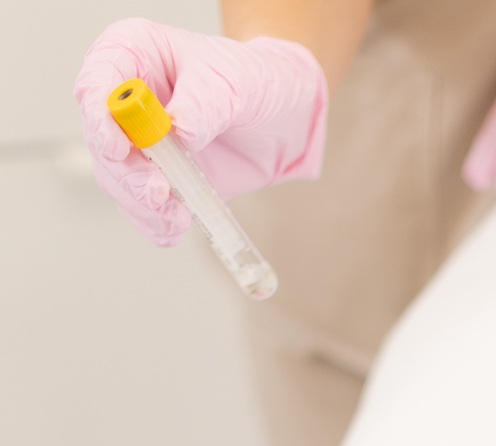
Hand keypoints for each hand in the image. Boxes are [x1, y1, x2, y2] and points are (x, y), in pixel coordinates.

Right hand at [74, 21, 326, 245]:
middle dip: (128, 174)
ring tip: (179, 215)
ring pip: (117, 180)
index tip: (119, 147)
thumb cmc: (252, 82)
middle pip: (102, 140)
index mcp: (133, 53)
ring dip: (144, 205)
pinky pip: (141, 209)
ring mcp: (136, 144)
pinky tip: (178, 226)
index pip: (97, 83)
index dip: (100, 116)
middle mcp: (124, 99)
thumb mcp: (235, 80)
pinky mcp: (154, 179)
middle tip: (160, 193)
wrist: (280, 121)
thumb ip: (204, 101)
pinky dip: (156, 224)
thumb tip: (178, 128)